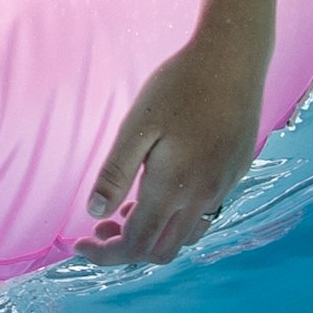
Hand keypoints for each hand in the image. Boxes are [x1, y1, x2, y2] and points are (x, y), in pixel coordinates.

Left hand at [73, 30, 269, 265]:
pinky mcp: (234, 174)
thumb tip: (95, 212)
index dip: (105, 253)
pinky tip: (158, 192)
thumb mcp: (137, 124)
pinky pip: (204, 216)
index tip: (77, 245)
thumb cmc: (179, 85)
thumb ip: (116, 172)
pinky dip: (176, 219)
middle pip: (162, 251)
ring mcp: (223, 188)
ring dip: (154, 235)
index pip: (136, 244)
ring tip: (124, 210)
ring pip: (185, 237)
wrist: (233, 59)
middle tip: (98, 228)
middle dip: (126, 250)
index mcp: (173, 188)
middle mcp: (203, 197)